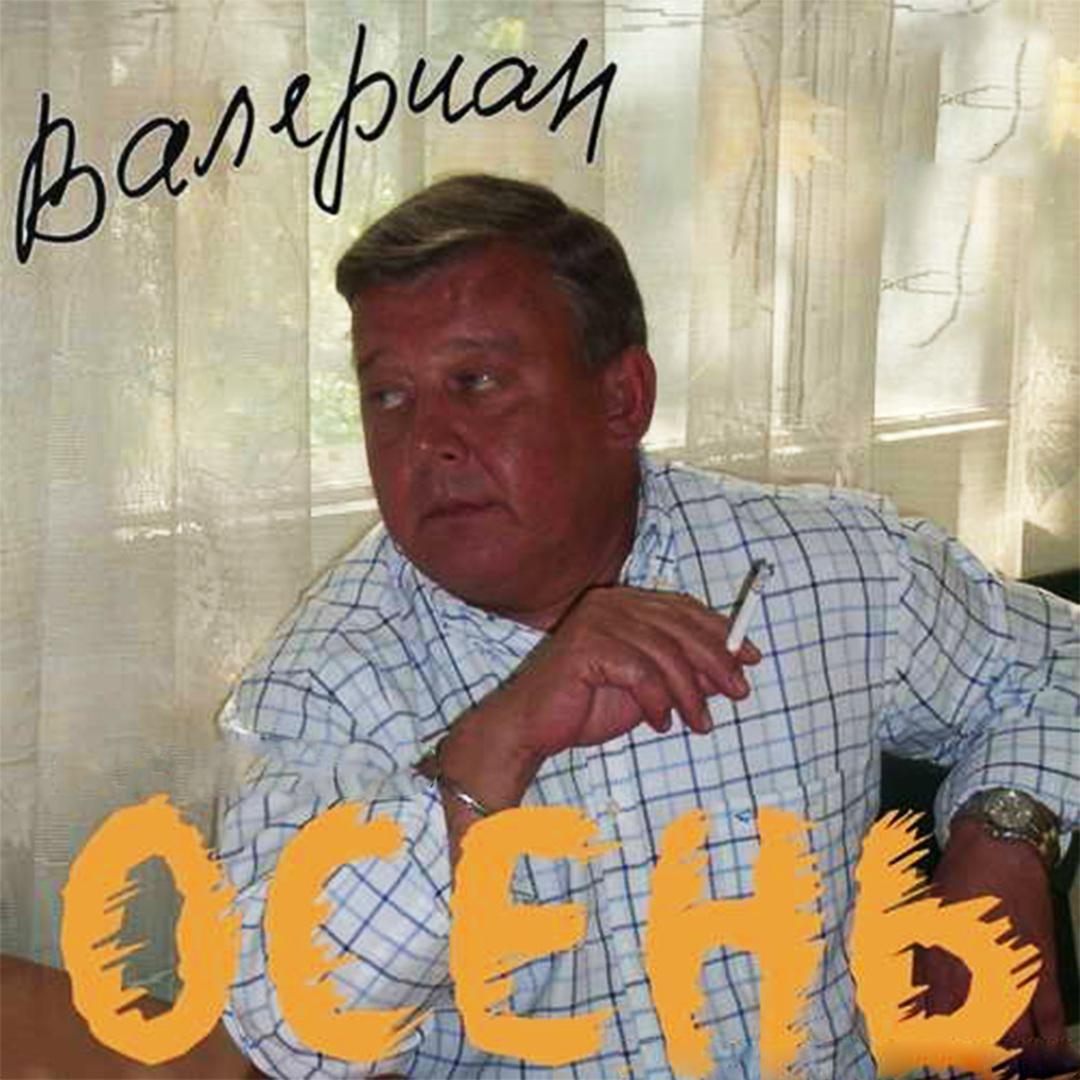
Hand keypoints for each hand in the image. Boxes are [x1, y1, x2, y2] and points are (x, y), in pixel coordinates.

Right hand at [434, 585, 761, 830]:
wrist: (534, 728)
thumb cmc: (586, 706)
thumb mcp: (649, 689)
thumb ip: (684, 673)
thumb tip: (732, 669)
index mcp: (624, 603)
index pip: (683, 608)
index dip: (721, 631)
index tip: (752, 658)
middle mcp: (610, 603)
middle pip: (680, 626)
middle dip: (717, 661)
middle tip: (739, 693)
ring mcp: (596, 621)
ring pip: (665, 653)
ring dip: (690, 694)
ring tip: (699, 724)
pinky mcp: (586, 646)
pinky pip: (640, 673)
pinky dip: (657, 702)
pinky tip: (660, 723)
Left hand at [915, 818, 1078, 1077]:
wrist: (997, 847)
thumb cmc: (955, 877)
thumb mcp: (925, 914)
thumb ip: (923, 957)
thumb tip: (919, 996)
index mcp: (942, 957)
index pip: (937, 1015)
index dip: (937, 1040)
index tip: (937, 1055)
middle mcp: (976, 970)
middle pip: (978, 1033)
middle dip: (976, 1055)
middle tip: (974, 1064)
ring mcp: (1013, 971)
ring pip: (1016, 1034)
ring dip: (1012, 1056)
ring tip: (1007, 1066)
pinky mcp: (1043, 966)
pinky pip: (1050, 1015)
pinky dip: (1051, 1040)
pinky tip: (1050, 1054)